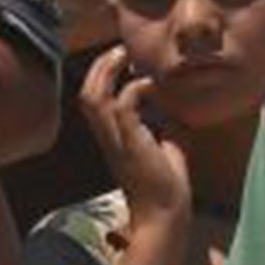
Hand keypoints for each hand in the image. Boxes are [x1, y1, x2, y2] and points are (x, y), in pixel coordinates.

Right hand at [78, 44, 190, 223]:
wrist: (165, 214)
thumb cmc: (166, 188)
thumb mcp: (167, 151)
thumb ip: (167, 131)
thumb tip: (178, 114)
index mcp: (111, 137)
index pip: (93, 100)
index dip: (101, 76)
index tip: (121, 59)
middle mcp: (107, 136)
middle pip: (86, 93)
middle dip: (99, 67)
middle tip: (118, 49)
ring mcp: (116, 140)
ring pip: (94, 97)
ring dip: (107, 72)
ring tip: (123, 55)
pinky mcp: (131, 143)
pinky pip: (123, 106)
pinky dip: (133, 89)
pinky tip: (149, 85)